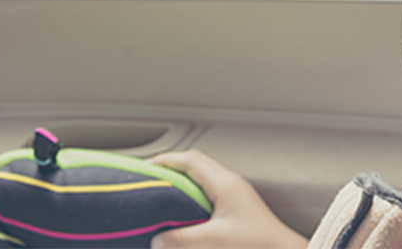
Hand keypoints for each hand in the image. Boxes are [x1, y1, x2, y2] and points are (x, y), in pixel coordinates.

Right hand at [149, 150, 307, 248]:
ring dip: (179, 181)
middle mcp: (230, 183)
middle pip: (194, 164)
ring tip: (158, 193)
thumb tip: (156, 239)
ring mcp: (234, 193)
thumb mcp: (216, 241)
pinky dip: (189, 194)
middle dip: (168, 168)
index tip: (143, 169)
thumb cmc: (258, 243)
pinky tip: (181, 211)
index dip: (164, 161)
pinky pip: (207, 190)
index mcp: (225, 183)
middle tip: (146, 179)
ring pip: (201, 176)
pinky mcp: (236, 205)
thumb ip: (184, 239)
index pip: (190, 160)